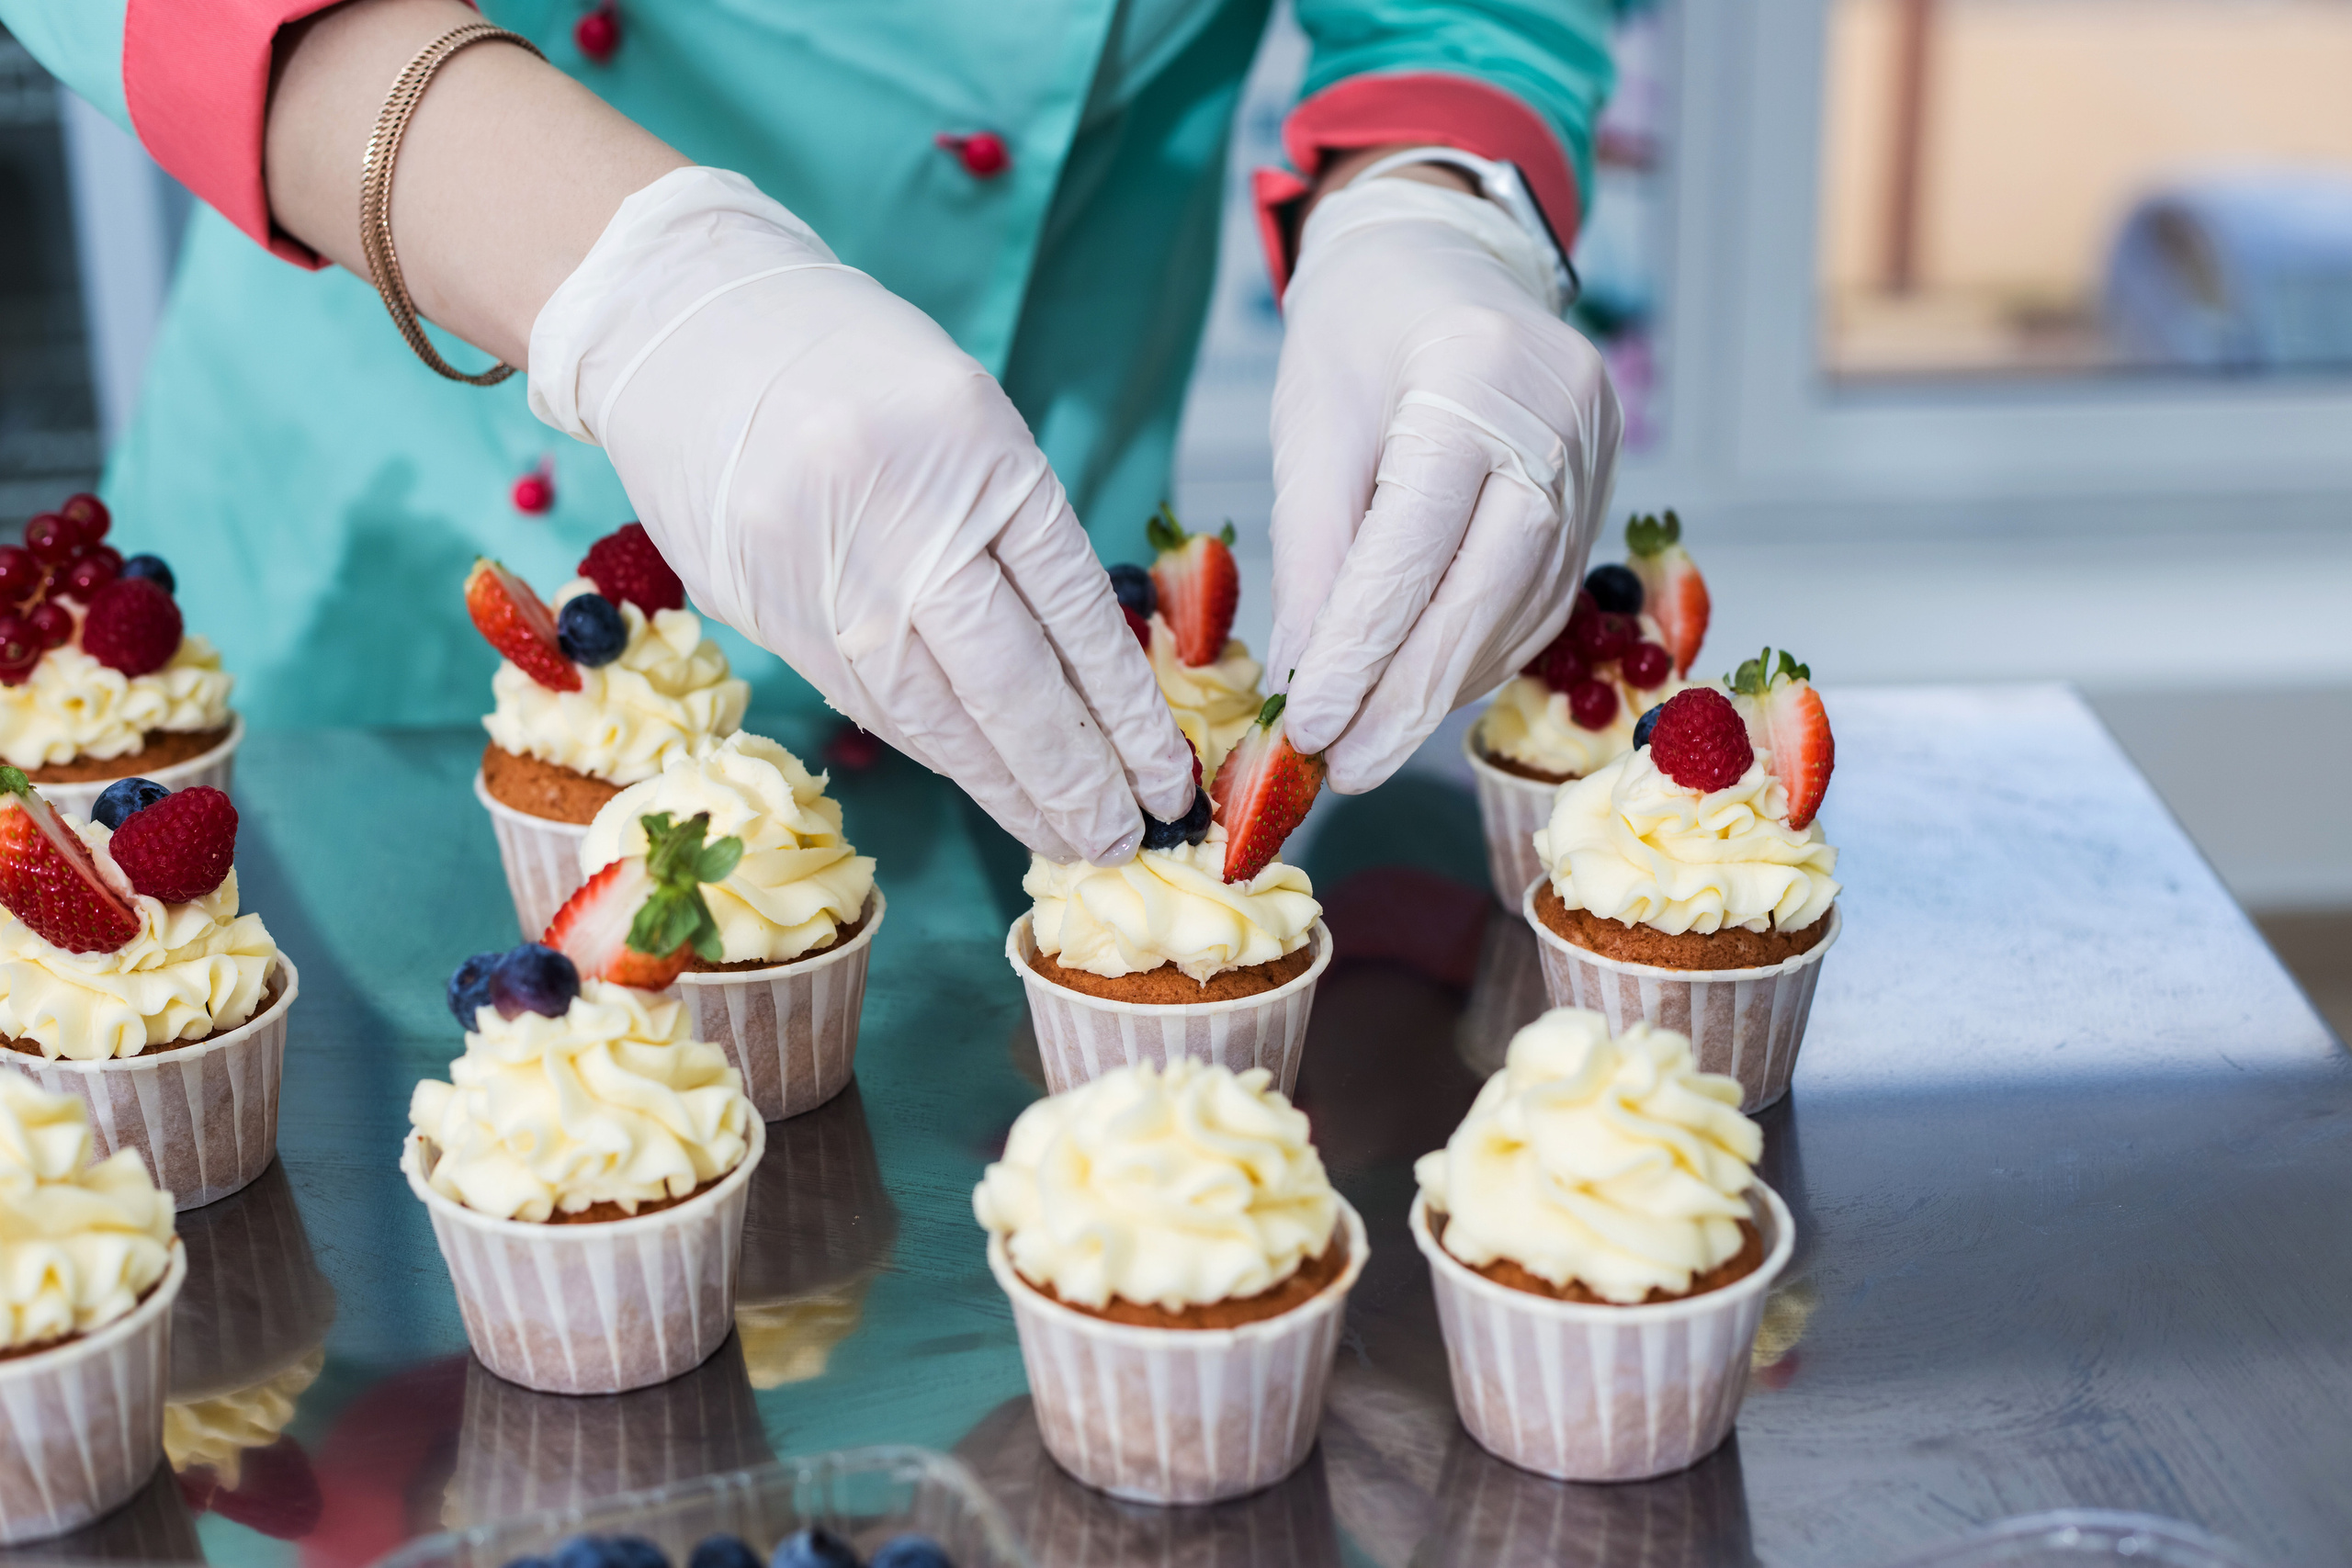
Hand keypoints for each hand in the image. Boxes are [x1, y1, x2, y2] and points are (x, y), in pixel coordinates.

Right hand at [529, 168, 1193, 862]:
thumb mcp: (963, 415)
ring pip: (931, 713)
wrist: (687, 323)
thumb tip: (1081, 670)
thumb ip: (1013, 531)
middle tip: (1122, 839)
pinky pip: (868, 700)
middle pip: (1008, 680)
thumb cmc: (851, 364)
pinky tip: (980, 784)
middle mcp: (900, 516)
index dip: (1125, 709)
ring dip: (1004, 787)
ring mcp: (823, 571)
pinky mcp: (766, 609)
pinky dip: (933, 749)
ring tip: (1063, 837)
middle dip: (1073, 775)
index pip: (1070, 609)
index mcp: (975, 448)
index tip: (1164, 777)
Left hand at [1267, 172, 1621, 792]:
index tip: (1309, 730)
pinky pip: (1541, 598)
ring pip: (1521, 611)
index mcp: (1475, 381)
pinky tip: (1423, 691)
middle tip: (1344, 770)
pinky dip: (1477, 653)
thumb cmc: (1360, 330)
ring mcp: (1596, 459)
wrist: (1444, 257)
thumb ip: (1317, 554)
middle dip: (1407, 699)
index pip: (1415, 550)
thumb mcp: (1313, 427)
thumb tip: (1308, 681)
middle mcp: (1558, 423)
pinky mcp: (1600, 491)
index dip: (1361, 654)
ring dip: (1442, 690)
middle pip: (1486, 595)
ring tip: (1369, 745)